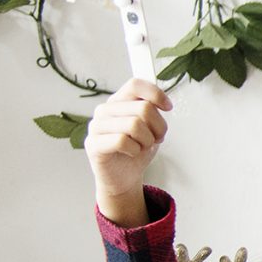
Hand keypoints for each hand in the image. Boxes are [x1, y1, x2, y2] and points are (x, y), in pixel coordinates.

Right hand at [85, 78, 169, 225]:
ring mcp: (96, 127)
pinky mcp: (93, 145)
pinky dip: (135, 149)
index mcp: (119, 101)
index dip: (156, 94)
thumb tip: (162, 102)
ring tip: (143, 146)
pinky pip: (122, 140)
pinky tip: (132, 153)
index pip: (135, 85)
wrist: (125, 177)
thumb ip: (152, 111)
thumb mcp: (151, 127)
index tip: (168, 108)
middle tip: (156, 138)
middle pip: (143, 108)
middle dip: (159, 127)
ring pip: (134, 124)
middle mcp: (104, 110)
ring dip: (147, 140)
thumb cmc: (137, 149)